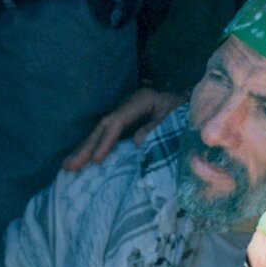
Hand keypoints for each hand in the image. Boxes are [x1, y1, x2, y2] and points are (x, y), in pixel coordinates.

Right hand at [62, 88, 185, 170]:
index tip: (96, 161)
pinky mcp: (128, 124)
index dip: (105, 141)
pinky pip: (107, 137)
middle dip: (86, 147)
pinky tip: (83, 160)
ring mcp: (126, 113)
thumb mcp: (176, 120)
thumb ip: (157, 130)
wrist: (197, 108)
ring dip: (85, 149)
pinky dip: (95, 148)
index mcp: (141, 100)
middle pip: (103, 126)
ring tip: (68, 166)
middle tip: (68, 166)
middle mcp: (129, 105)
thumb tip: (136, 142)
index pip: (117, 121)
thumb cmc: (188, 114)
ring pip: (101, 131)